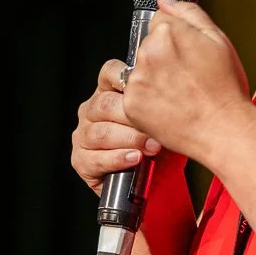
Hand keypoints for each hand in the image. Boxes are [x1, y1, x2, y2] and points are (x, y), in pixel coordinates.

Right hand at [70, 59, 162, 193]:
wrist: (154, 181)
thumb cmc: (159, 145)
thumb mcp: (162, 120)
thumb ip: (160, 104)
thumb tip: (175, 91)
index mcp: (108, 93)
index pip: (109, 73)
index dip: (123, 76)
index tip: (142, 85)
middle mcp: (91, 111)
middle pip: (104, 104)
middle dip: (132, 117)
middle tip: (156, 128)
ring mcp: (83, 135)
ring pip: (101, 132)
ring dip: (129, 139)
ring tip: (151, 148)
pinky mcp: (80, 160)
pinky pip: (95, 158)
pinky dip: (117, 159)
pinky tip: (134, 159)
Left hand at [122, 0, 252, 161]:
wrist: (223, 129)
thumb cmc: (225, 87)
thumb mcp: (218, 39)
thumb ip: (188, 13)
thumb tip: (164, 1)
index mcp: (167, 32)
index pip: (160, 23)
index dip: (177, 40)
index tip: (188, 56)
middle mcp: (147, 53)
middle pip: (148, 46)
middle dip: (163, 58)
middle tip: (186, 78)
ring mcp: (136, 80)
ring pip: (139, 70)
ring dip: (152, 78)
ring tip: (178, 94)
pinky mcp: (131, 104)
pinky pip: (134, 95)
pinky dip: (147, 100)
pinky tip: (168, 106)